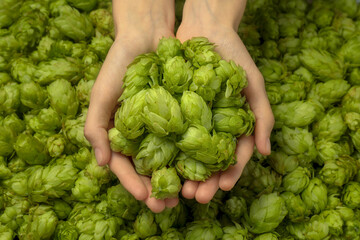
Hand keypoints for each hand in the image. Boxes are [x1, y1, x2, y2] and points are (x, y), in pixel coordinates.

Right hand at [84, 0, 177, 212]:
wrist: (147, 37)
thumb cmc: (119, 65)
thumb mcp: (101, 95)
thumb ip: (95, 128)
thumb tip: (102, 164)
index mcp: (121, 134)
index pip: (125, 166)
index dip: (133, 184)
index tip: (145, 198)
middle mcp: (142, 135)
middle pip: (149, 169)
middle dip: (158, 189)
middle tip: (168, 206)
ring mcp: (162, 127)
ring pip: (170, 159)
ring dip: (177, 179)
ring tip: (187, 194)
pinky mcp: (181, 116)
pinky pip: (187, 139)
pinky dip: (192, 155)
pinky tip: (200, 169)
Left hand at [176, 0, 273, 202]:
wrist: (204, 29)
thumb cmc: (234, 56)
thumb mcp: (253, 84)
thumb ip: (262, 117)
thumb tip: (266, 153)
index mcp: (232, 126)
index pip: (233, 157)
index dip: (229, 174)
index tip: (222, 187)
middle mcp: (210, 128)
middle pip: (207, 163)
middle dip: (203, 182)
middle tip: (195, 197)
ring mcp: (190, 121)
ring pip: (186, 155)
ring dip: (182, 174)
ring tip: (177, 189)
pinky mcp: (171, 111)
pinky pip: (167, 134)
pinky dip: (164, 152)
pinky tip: (158, 166)